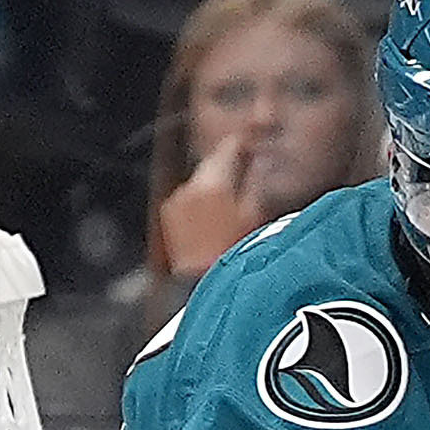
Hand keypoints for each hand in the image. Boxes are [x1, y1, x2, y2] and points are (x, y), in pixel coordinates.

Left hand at [154, 131, 268, 280]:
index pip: (229, 147)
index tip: (254, 146)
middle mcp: (189, 186)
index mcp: (213, 182)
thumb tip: (261, 159)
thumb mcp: (255, 214)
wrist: (203, 284)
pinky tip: (212, 218)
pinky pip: (187, 198)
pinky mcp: (169, 216)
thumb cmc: (234, 252)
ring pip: (200, 181)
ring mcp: (175, 201)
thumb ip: (257, 180)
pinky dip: (200, 202)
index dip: (244, 144)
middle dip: (229, 166)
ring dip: (215, 185)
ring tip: (230, 203)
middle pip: (212, 163)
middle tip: (247, 173)